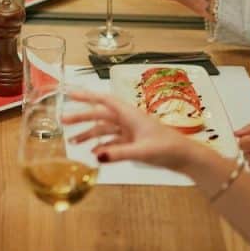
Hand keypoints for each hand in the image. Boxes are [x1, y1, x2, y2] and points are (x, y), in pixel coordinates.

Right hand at [62, 90, 198, 171]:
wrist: (186, 157)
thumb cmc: (168, 148)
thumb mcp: (142, 151)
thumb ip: (118, 153)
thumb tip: (96, 156)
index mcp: (130, 114)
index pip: (104, 100)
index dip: (86, 96)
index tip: (70, 93)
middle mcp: (128, 120)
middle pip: (100, 115)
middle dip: (81, 117)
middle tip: (63, 120)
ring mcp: (130, 131)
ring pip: (104, 129)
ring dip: (89, 134)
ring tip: (73, 142)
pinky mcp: (133, 142)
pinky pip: (112, 141)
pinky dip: (102, 146)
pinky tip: (93, 153)